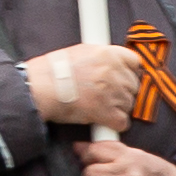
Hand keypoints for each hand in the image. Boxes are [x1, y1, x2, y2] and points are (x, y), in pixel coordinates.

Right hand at [18, 40, 140, 127]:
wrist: (40, 88)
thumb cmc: (54, 69)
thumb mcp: (81, 51)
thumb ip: (102, 56)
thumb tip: (113, 63)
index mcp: (109, 53)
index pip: (135, 63)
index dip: (129, 72)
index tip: (122, 78)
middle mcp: (114, 71)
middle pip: (134, 85)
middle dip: (123, 92)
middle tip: (107, 96)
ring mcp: (112, 92)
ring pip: (129, 105)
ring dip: (118, 108)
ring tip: (100, 107)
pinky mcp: (107, 113)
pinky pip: (122, 122)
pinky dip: (114, 124)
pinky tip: (102, 120)